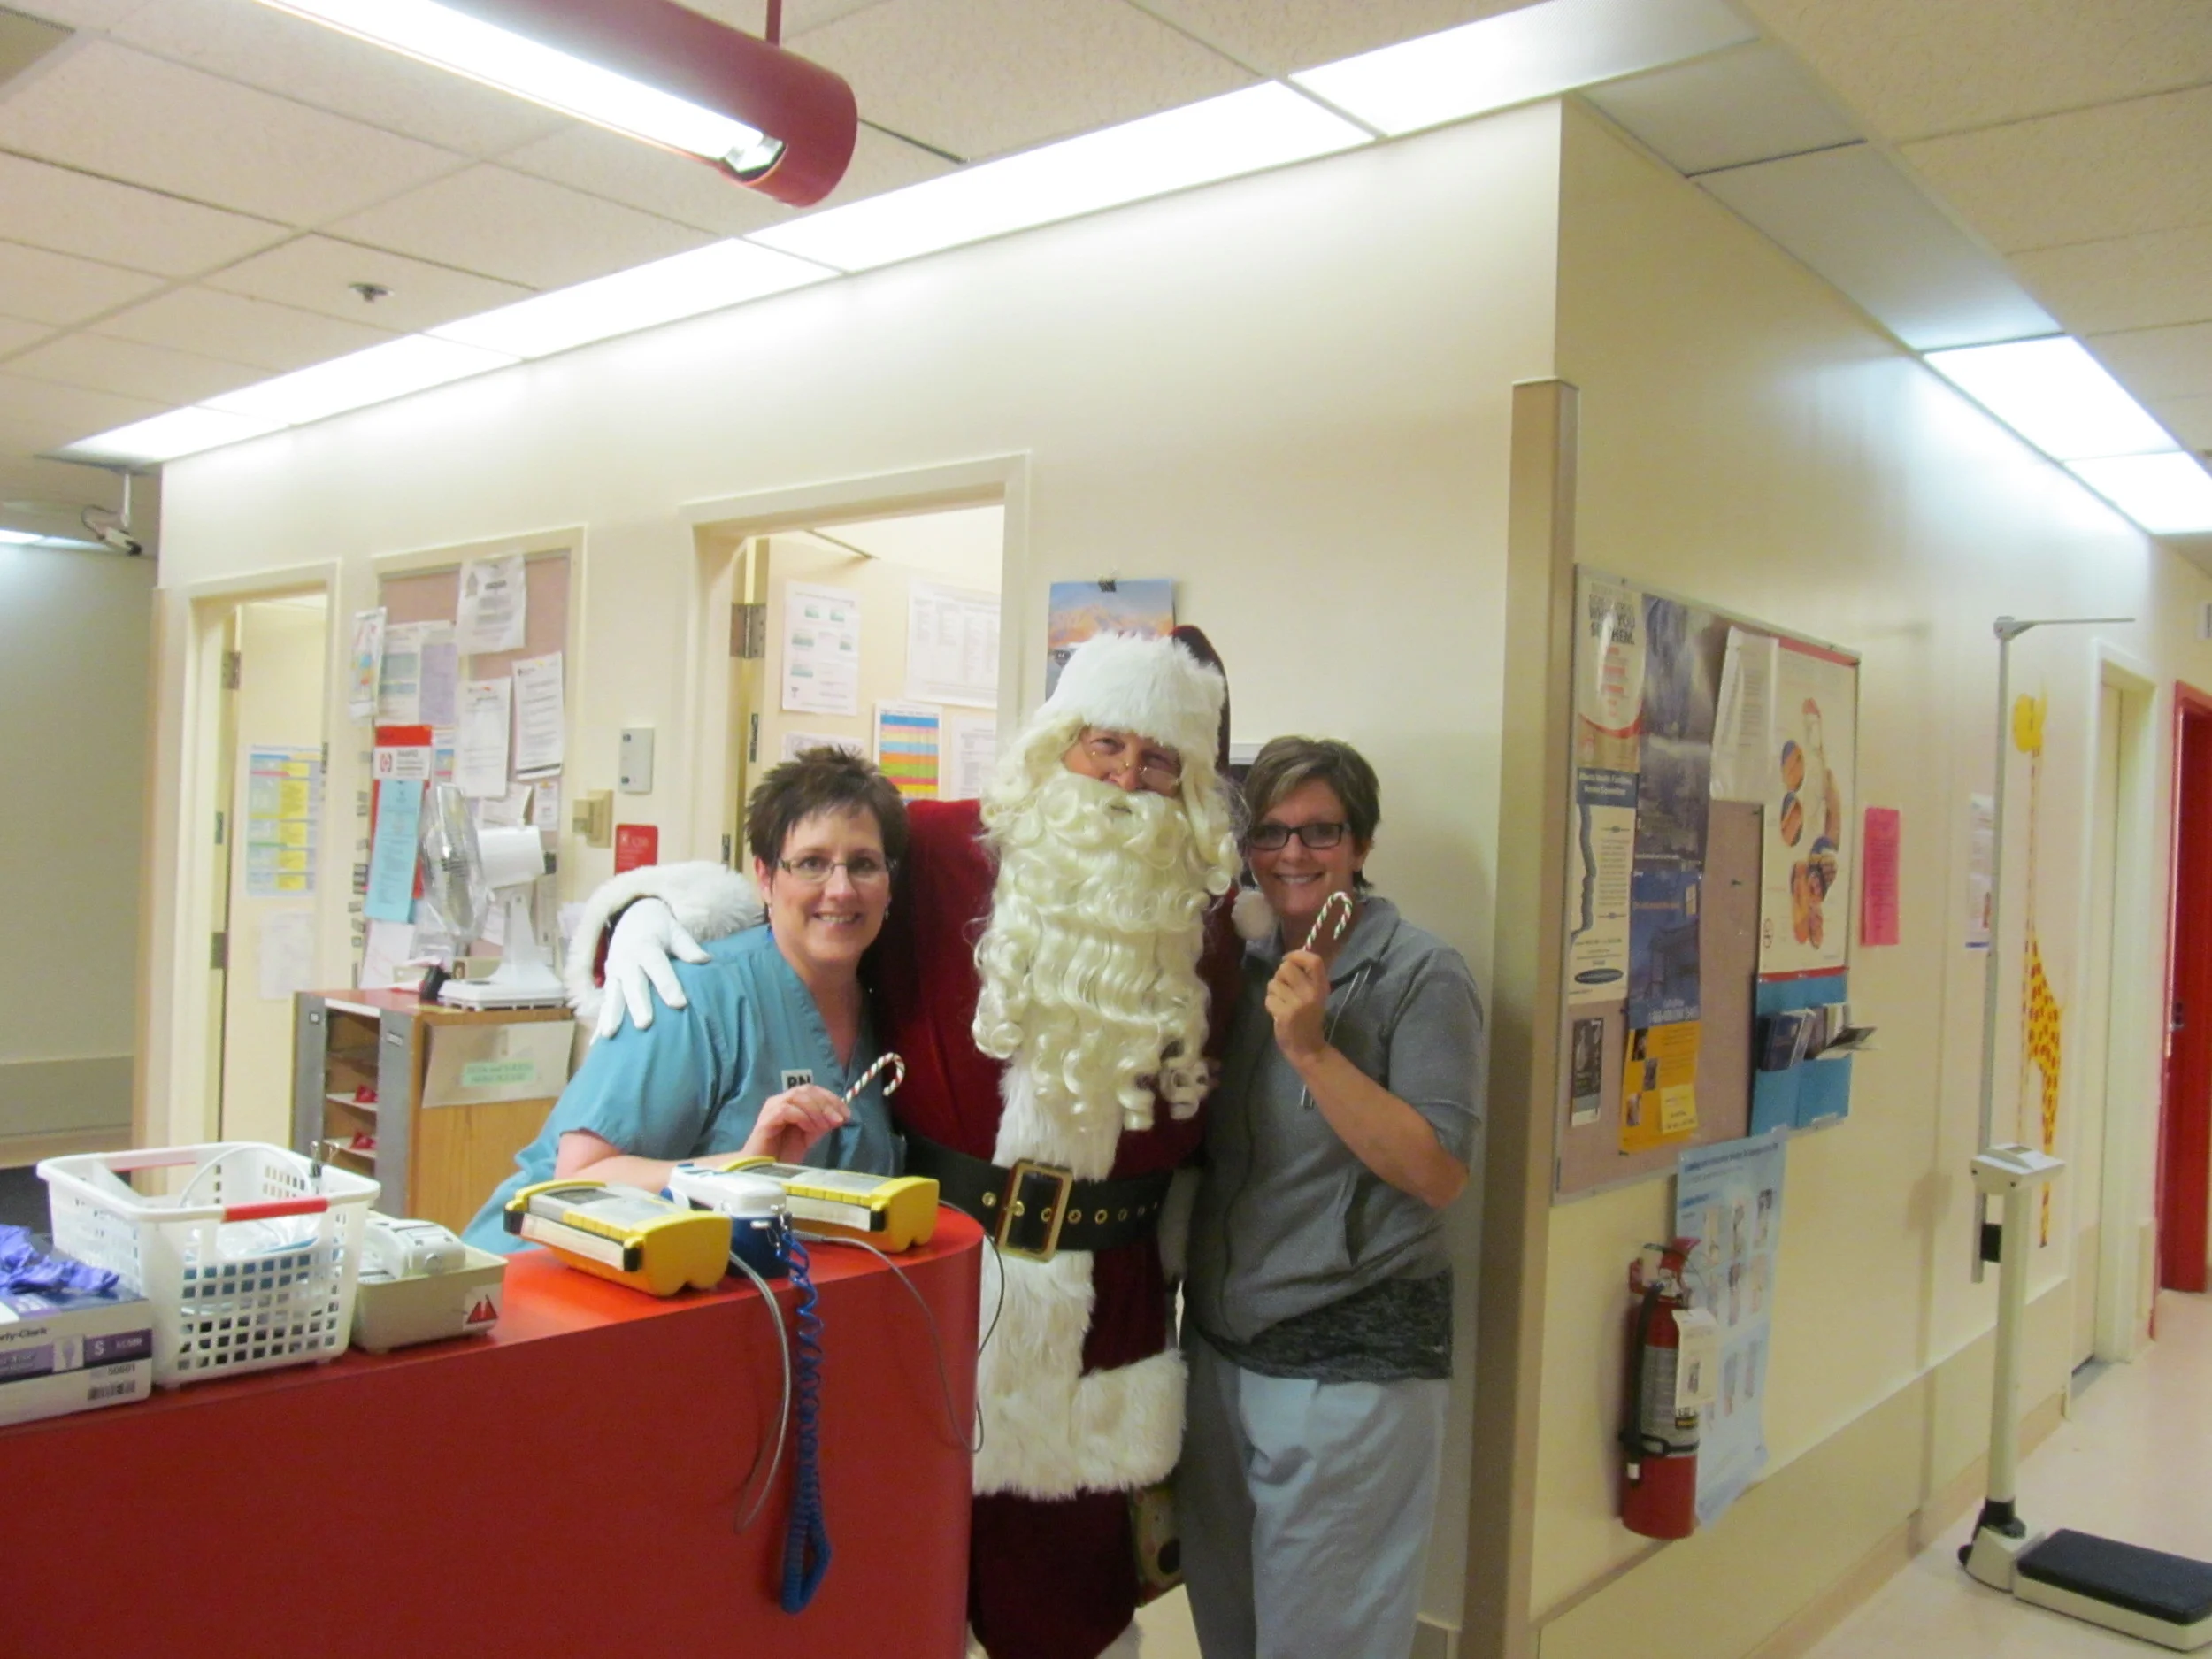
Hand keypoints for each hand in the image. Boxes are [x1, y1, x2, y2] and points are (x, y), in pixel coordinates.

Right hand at [598, 897, 709, 1040]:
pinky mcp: (609, 982)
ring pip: (613, 995)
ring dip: (611, 1015)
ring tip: (610, 1034)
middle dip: (638, 1005)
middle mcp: (626, 961)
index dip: (668, 985)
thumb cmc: (659, 927)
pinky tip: (597, 1041)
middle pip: (633, 985)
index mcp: (645, 947)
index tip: (679, 1004)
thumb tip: (705, 960)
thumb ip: (688, 947)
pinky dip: (601, 1020)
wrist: (630, 915)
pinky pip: (604, 1003)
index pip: (658, 968)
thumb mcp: (674, 930)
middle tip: (644, 1024)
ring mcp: (614, 972)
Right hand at [742, 1084, 850, 1164]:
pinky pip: (785, 1110)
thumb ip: (822, 1124)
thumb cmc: (783, 1153)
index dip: (831, 1099)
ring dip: (815, 1110)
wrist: (764, 1170)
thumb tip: (840, 1116)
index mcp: (791, 1102)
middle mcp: (780, 1101)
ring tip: (823, 1127)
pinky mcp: (765, 1120)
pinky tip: (808, 1129)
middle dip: (826, 1104)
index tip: (846, 1114)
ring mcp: (771, 1109)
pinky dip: (801, 1117)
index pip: (813, 1090)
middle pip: (806, 1090)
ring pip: (796, 1096)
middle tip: (838, 1120)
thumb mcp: (809, 1136)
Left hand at [1265, 950, 1329, 1066]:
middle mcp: (1311, 993)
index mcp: (1321, 987)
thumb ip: (1305, 978)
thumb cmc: (1309, 1019)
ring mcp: (1297, 1004)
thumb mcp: (1314, 996)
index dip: (1297, 955)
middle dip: (1279, 976)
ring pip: (1273, 983)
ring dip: (1274, 992)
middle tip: (1284, 988)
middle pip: (1286, 968)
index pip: (1314, 961)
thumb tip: (1288, 959)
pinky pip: (1269, 999)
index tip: (1288, 959)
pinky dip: (1270, 1005)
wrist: (1308, 1049)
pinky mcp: (1284, 1014)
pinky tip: (1278, 1013)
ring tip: (1282, 1003)